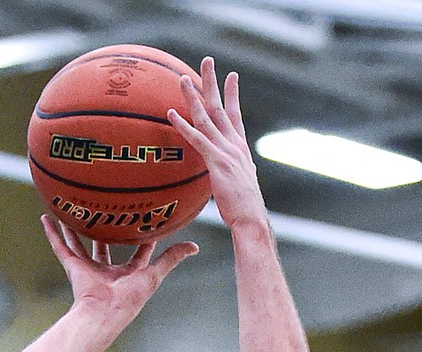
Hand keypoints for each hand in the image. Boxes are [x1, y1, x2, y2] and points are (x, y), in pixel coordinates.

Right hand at [41, 216, 196, 329]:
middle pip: (107, 244)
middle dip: (107, 228)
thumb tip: (195, 247)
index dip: (143, 233)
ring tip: (72, 208)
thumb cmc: (129, 300)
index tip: (145, 214)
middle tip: (107, 207)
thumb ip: (172, 259)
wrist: (102, 313)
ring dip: (75, 227)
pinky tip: (47, 217)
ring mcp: (89, 268)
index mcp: (129, 273)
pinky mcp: (73, 267)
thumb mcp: (154, 275)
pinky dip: (52, 234)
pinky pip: (61, 247)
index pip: (138, 249)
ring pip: (81, 242)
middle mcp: (108, 270)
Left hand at [168, 58, 268, 232]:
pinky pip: (196, 139)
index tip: (231, 76)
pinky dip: (182, 125)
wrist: (251, 220)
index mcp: (241, 149)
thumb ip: (229, 176)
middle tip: (207, 61)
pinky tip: (170, 114)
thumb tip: (224, 178)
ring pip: (207, 117)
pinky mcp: (217, 162)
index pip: (236, 116)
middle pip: (221, 107)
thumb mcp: (238, 187)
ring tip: (182, 80)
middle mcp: (235, 145)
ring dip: (193, 97)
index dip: (233, 95)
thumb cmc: (244, 211)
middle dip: (214, 83)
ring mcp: (226, 151)